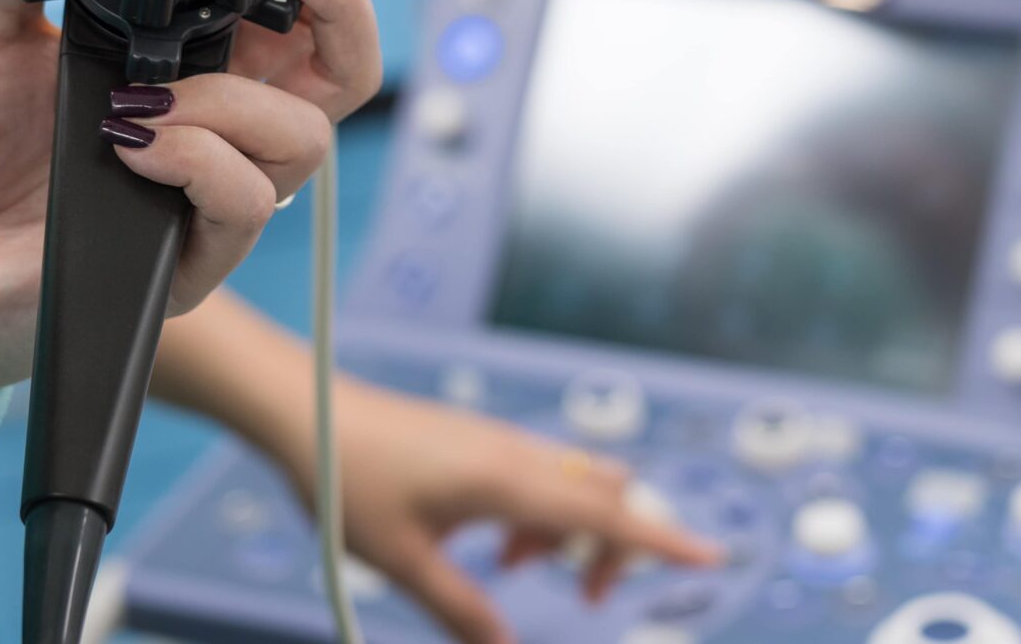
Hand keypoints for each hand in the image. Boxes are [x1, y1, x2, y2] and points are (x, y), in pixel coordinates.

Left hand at [0, 0, 380, 393]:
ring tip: (144, 100)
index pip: (296, 11)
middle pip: (345, 72)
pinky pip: (245, 204)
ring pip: (303, 139)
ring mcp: (207, 195)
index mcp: (187, 61)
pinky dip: (199, 161)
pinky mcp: (185, 261)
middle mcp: (216, 126)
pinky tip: (132, 144)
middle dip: (345, 8)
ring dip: (235, 99)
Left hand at [295, 384, 722, 643]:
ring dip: (571, 530)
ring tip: (517, 568)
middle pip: (607, 495)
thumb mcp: (404, 562)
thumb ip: (462, 611)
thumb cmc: (348, 479)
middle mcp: (518, 454)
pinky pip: (542, 476)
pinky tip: (497, 544)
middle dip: (616, 545)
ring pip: (574, 483)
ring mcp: (502, 442)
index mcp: (508, 481)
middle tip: (586, 594)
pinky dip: (541, 514)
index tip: (714, 555)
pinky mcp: (483, 441)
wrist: (306, 409)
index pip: (606, 513)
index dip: (662, 540)